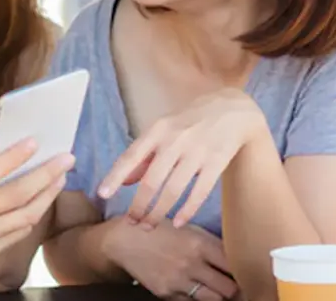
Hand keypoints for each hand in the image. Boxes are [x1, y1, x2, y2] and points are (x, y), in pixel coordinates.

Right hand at [0, 140, 73, 278]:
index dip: (14, 157)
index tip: (34, 142)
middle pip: (17, 194)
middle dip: (47, 173)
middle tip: (66, 158)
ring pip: (26, 215)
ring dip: (48, 194)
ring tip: (61, 177)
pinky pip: (20, 232)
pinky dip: (35, 214)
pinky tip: (43, 200)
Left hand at [99, 89, 265, 228]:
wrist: (233, 109)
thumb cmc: (190, 122)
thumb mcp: (163, 130)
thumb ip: (143, 155)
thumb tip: (122, 182)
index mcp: (158, 130)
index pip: (131, 156)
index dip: (115, 176)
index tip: (102, 194)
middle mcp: (175, 140)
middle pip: (152, 179)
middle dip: (139, 205)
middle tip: (131, 222)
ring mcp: (197, 151)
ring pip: (174, 189)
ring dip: (159, 212)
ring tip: (149, 226)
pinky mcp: (217, 162)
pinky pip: (200, 191)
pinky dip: (188, 210)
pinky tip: (178, 223)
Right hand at [103, 218, 236, 300]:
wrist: (124, 240)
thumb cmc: (161, 231)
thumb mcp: (189, 229)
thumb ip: (213, 244)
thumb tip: (238, 259)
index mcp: (200, 243)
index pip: (235, 266)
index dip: (244, 272)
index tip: (247, 274)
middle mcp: (191, 264)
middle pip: (229, 289)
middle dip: (234, 288)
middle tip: (235, 286)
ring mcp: (178, 281)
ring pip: (213, 300)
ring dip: (218, 296)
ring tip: (217, 289)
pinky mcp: (166, 293)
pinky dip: (196, 298)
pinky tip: (195, 289)